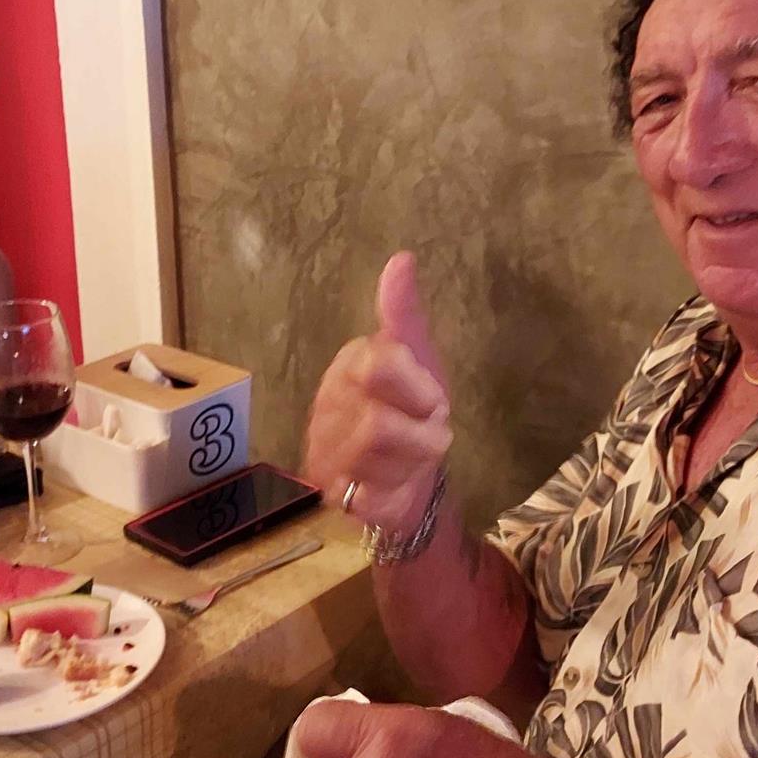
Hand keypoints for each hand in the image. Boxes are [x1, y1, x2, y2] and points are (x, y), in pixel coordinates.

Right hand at [303, 252, 452, 532]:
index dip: (418, 389)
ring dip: (412, 462)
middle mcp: (326, 408)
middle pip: (380, 423)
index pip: (380, 365)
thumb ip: (404, 313)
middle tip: (427, 431)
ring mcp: (324, 453)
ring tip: (414, 457)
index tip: (433, 401)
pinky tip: (397, 484)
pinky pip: (371, 498)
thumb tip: (402, 259)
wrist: (413, 476)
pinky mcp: (334, 495)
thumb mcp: (419, 359)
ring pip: (376, 460)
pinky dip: (396, 493)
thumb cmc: (415, 410)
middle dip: (420, 432)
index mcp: (348, 366)